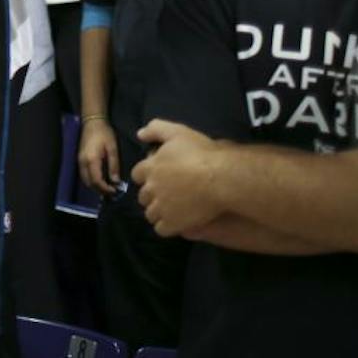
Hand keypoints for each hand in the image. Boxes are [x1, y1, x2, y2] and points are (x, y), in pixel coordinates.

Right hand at [78, 119, 121, 195]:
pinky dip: (91, 181)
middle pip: (89, 183)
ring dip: (95, 187)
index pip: (96, 181)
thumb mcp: (113, 148)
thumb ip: (114, 166)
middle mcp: (83, 163)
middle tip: (112, 192)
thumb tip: (116, 182)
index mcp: (91, 160)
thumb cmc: (104, 134)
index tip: (115, 191)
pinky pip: (84, 175)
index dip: (105, 189)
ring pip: (85, 180)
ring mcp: (79, 161)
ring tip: (107, 187)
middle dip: (100, 190)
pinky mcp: (79, 159)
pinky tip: (100, 180)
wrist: (92, 122)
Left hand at [132, 119, 227, 237]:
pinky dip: (166, 226)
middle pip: (143, 195)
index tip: (157, 175)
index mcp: (150, 167)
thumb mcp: (177, 132)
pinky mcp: (173, 224)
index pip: (137, 174)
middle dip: (151, 194)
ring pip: (150, 213)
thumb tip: (140, 134)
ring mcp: (161, 208)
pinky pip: (161, 229)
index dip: (146, 175)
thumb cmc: (200, 153)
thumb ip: (156, 129)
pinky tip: (176, 221)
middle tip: (165, 193)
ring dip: (157, 211)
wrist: (219, 178)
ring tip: (171, 209)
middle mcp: (151, 189)